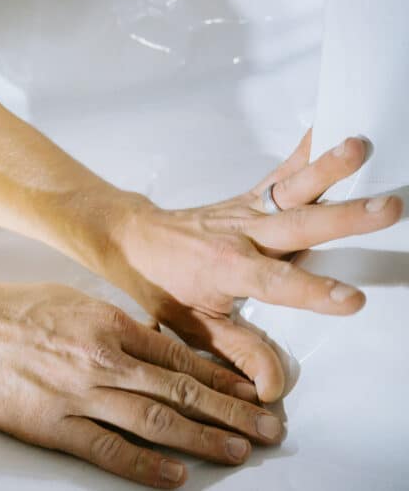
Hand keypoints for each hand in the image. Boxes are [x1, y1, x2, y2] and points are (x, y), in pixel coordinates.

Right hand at [0, 282, 283, 487]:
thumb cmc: (10, 308)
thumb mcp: (72, 301)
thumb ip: (114, 324)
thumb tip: (152, 346)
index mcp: (108, 323)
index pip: (180, 356)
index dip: (223, 378)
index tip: (254, 393)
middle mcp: (102, 357)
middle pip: (180, 388)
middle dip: (231, 412)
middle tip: (270, 429)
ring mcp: (77, 392)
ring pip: (154, 419)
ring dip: (202, 438)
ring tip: (239, 453)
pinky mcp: (51, 423)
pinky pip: (107, 449)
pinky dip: (144, 465)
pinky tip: (175, 476)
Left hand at [94, 132, 402, 401]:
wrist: (134, 240)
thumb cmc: (165, 285)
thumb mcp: (195, 328)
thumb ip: (239, 354)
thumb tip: (273, 388)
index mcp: (228, 270)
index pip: (277, 284)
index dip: (313, 293)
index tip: (353, 300)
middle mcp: (242, 235)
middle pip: (298, 225)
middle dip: (344, 217)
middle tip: (388, 207)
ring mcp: (248, 211)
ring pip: (292, 188)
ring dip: (327, 167)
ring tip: (359, 146)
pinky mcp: (251, 197)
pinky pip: (283, 170)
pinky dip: (306, 149)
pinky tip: (331, 128)